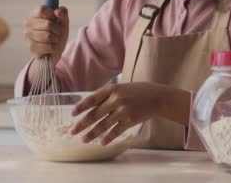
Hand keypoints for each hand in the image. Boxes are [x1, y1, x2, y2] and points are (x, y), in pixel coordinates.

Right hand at [24, 6, 68, 65]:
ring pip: (48, 36)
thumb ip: (63, 13)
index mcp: (34, 15)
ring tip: (54, 40)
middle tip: (57, 32)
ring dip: (56, 39)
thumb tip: (57, 11)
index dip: (52, 15)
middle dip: (57, 29)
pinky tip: (51, 47)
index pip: (42, 10)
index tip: (57, 19)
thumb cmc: (57, 32)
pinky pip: (49, 47)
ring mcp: (28, 37)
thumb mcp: (63, 21)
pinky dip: (54, 47)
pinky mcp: (32, 48)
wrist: (55, 49)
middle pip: (48, 24)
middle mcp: (28, 24)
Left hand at [69, 82, 188, 145]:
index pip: (92, 99)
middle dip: (81, 124)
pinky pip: (115, 131)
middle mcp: (115, 100)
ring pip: (103, 125)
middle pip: (94, 115)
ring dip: (92, 134)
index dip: (81, 107)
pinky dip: (108, 138)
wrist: (158, 97)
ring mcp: (122, 111)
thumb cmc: (139, 91)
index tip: (72, 114)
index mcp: (112, 89)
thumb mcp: (122, 87)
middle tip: (72, 132)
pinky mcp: (129, 121)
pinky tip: (101, 143)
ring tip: (83, 140)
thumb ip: (108, 95)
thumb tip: (92, 106)